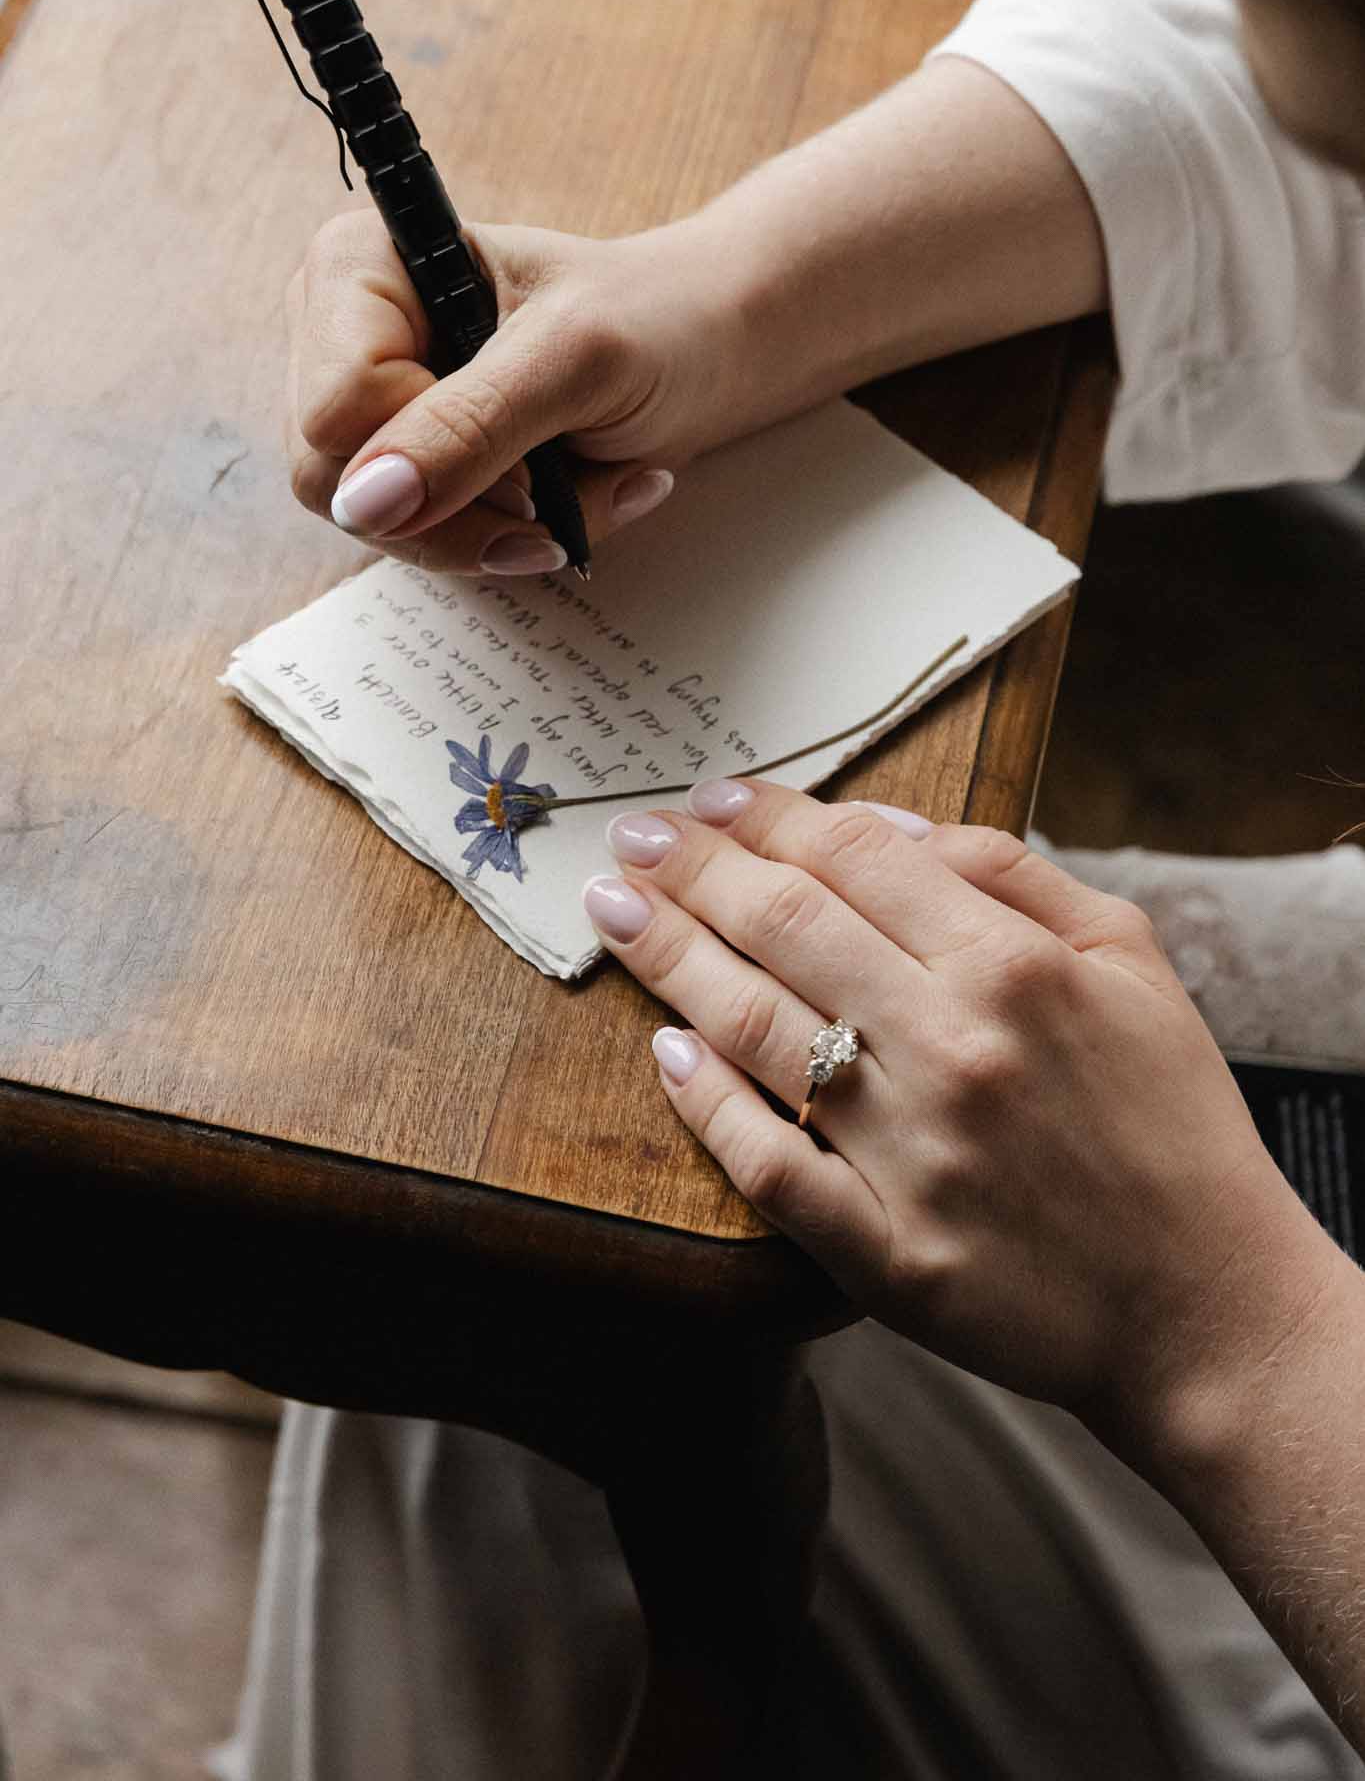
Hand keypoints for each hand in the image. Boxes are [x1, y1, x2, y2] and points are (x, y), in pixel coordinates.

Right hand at [284, 208, 766, 572]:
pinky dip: (502, 537)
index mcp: (357, 266)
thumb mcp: (572, 362)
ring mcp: (366, 405)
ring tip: (575, 492)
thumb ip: (469, 427)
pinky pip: (419, 538)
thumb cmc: (651, 321)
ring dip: (494, 529)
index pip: (335, 410)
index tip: (527, 453)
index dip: (428, 453)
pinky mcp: (403, 461)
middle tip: (550, 490)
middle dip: (463, 508)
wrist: (703, 348)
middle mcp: (337, 333)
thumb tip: (364, 503)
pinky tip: (565, 502)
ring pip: (377, 526)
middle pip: (337, 482)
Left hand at [582, 785, 1334, 1441]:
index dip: (766, 819)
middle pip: (784, 925)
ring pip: (755, 1027)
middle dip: (692, 870)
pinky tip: (662, 1052)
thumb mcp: (1131, 959)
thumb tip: (888, 826)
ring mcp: (910, 1152)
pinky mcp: (884, 1249)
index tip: (708, 802)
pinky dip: (704, 1102)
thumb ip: (1014, 875)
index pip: (854, 858)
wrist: (1206, 1304)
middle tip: (631, 841)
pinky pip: (766, 1161)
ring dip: (669, 959)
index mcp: (1015, 966)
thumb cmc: (1170, 1121)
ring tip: (615, 914)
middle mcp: (953, 1047)